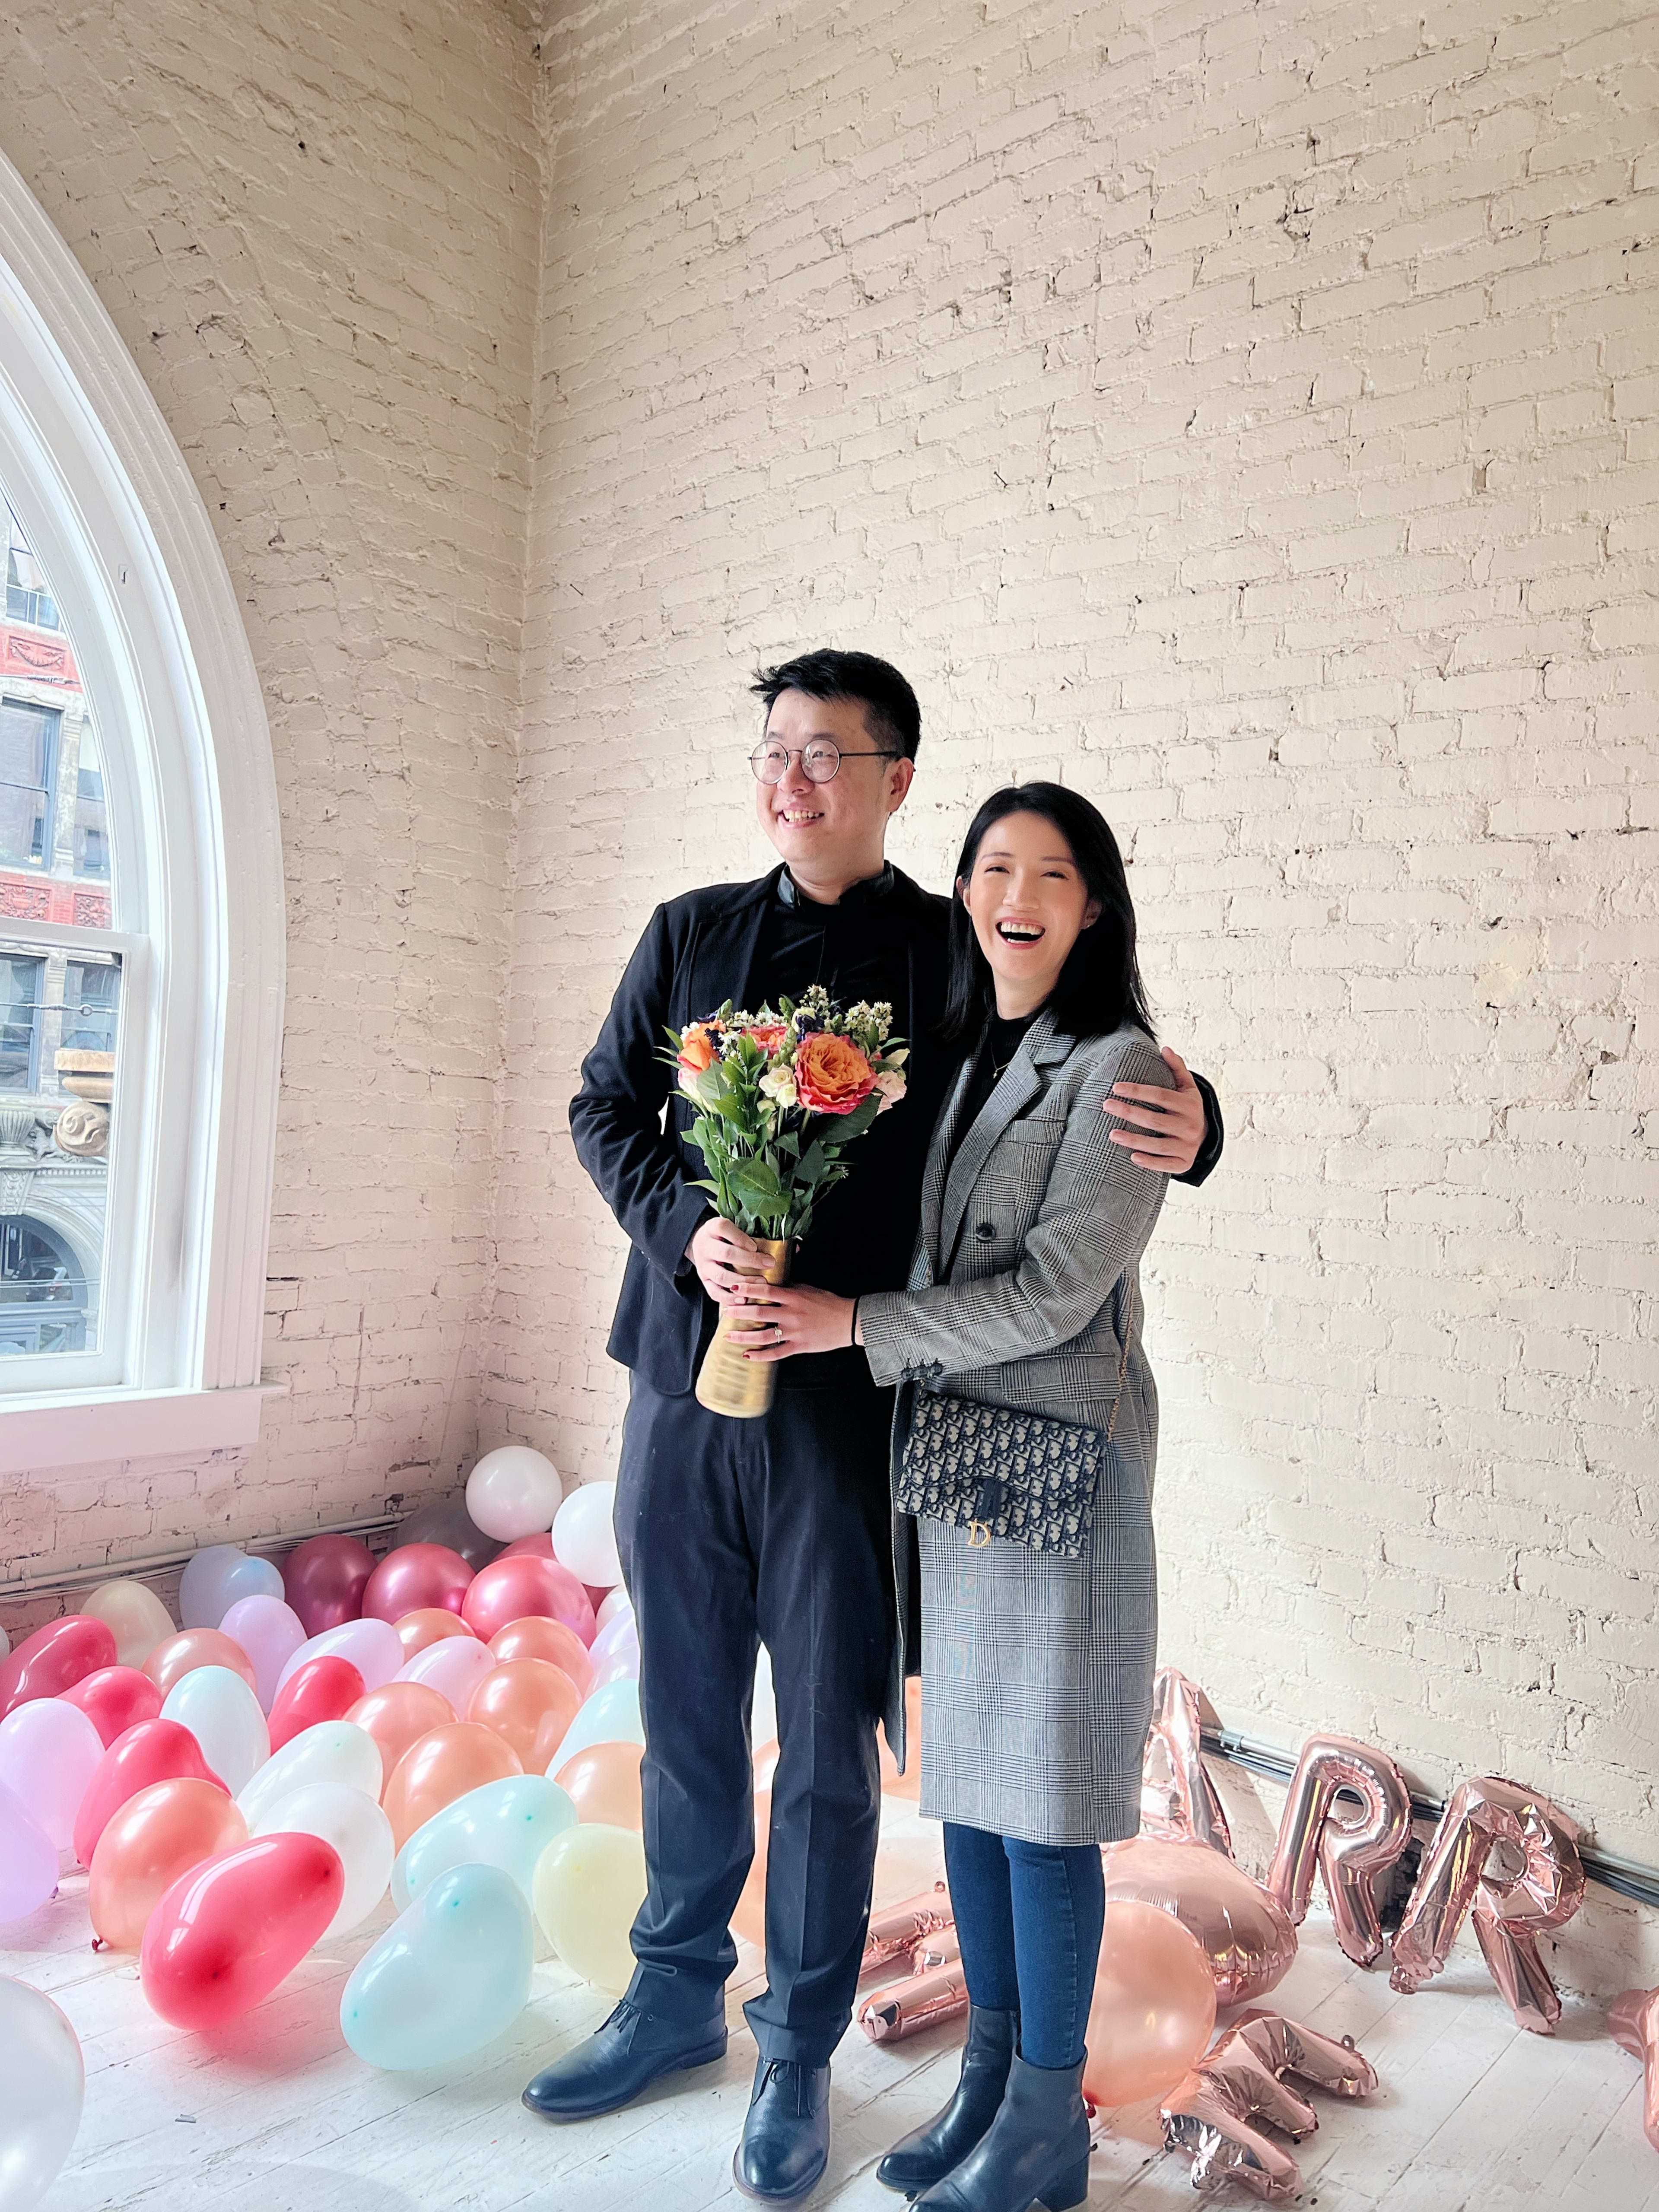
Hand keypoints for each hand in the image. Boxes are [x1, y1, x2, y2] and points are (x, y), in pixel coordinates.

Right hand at [686, 1217, 766, 1305]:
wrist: (701, 1243)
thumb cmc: (723, 1235)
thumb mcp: (730, 1226)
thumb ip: (745, 1231)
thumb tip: (774, 1241)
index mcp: (712, 1228)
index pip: (723, 1228)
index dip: (741, 1238)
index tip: (755, 1246)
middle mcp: (705, 1247)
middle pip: (726, 1254)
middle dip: (750, 1260)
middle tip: (769, 1263)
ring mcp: (703, 1266)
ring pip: (722, 1276)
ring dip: (743, 1281)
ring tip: (761, 1283)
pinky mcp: (704, 1281)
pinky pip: (714, 1292)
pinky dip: (730, 1298)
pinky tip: (744, 1299)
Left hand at [732, 1284, 858, 1361]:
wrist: (849, 1321)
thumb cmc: (829, 1302)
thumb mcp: (809, 1289)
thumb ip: (789, 1287)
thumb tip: (770, 1283)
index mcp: (794, 1297)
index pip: (766, 1291)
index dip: (748, 1289)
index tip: (734, 1289)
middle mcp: (792, 1314)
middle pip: (759, 1313)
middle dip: (739, 1312)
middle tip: (725, 1312)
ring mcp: (795, 1332)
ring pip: (763, 1335)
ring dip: (743, 1336)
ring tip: (728, 1335)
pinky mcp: (799, 1346)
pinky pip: (776, 1353)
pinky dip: (760, 1356)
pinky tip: (747, 1355)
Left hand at [1102, 1045, 1206, 1173]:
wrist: (1206, 1137)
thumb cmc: (1187, 1108)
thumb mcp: (1187, 1088)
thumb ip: (1177, 1068)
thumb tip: (1165, 1048)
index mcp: (1190, 1104)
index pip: (1161, 1096)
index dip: (1138, 1091)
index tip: (1116, 1088)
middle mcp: (1190, 1126)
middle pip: (1154, 1120)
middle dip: (1129, 1112)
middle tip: (1106, 1105)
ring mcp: (1187, 1146)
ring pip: (1157, 1144)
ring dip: (1133, 1139)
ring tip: (1112, 1134)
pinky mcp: (1184, 1163)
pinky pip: (1165, 1165)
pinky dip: (1149, 1162)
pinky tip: (1132, 1157)